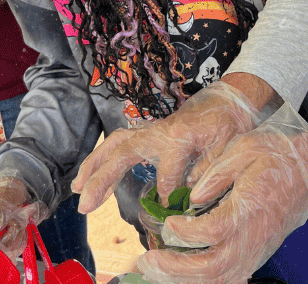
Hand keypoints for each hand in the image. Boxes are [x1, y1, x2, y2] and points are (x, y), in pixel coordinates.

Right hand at [73, 79, 273, 213]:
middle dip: (101, 179)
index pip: (168, 169)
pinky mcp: (147, 134)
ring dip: (93, 167)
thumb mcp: (228, 144)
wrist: (227, 101)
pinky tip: (91, 178)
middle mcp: (158, 132)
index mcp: (180, 136)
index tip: (167, 207)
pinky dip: (101, 159)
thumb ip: (209, 167)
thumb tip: (189, 193)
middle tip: (85, 206)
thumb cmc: (228, 122)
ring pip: (113, 146)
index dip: (168, 190)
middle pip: (122, 154)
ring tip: (78, 190)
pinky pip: (118, 145)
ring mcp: (149, 132)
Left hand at [134, 110, 307, 282]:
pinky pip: (231, 277)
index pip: (213, 231)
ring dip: (184, 279)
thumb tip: (193, 197)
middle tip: (147, 260)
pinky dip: (205, 281)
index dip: (184, 232)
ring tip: (156, 270)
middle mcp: (255, 234)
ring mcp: (259, 247)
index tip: (169, 222)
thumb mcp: (247, 147)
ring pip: (220, 278)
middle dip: (174, 268)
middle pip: (212, 267)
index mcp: (251, 207)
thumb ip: (217, 172)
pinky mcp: (259, 252)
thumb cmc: (282, 156)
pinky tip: (183, 276)